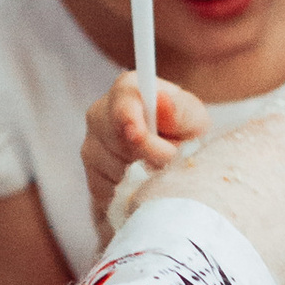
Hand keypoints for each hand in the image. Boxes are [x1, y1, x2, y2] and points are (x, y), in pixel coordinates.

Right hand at [83, 75, 207, 234]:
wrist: (174, 160)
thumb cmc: (184, 132)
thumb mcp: (193, 119)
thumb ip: (179, 110)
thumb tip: (162, 100)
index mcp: (126, 91)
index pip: (121, 103)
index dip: (127, 119)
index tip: (136, 135)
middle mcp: (100, 115)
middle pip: (117, 141)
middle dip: (150, 156)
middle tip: (174, 160)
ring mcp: (91, 148)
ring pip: (115, 169)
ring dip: (145, 175)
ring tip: (162, 169)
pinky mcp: (93, 180)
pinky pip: (112, 193)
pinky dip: (134, 194)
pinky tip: (147, 185)